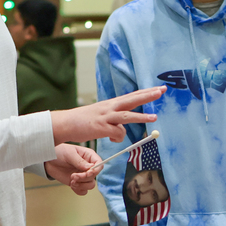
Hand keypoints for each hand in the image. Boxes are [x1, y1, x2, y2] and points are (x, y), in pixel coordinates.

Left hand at [44, 144, 100, 194]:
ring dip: (82, 185)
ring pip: (91, 185)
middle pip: (94, 176)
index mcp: (88, 156)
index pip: (99, 164)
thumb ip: (79, 161)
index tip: (87, 173)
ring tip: (72, 181)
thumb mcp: (69, 154)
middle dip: (84, 178)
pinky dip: (79, 190)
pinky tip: (71, 185)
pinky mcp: (77, 183)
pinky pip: (84, 191)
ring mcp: (83, 175)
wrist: (48, 161)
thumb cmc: (59, 152)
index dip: (96, 170)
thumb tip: (89, 167)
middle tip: (73, 176)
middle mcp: (88, 166)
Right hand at [51, 86, 166, 143]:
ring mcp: (105, 116)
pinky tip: (110, 138)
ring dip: (142, 117)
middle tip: (161, 91)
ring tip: (154, 118)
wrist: (65, 123)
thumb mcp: (100, 115)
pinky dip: (117, 137)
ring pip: (127, 115)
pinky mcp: (101, 127)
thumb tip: (120, 131)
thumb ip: (112, 120)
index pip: (132, 96)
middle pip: (132, 99)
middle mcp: (110, 107)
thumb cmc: (82, 121)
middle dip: (148, 96)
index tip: (158, 88)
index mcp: (111, 104)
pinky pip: (116, 133)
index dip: (145, 92)